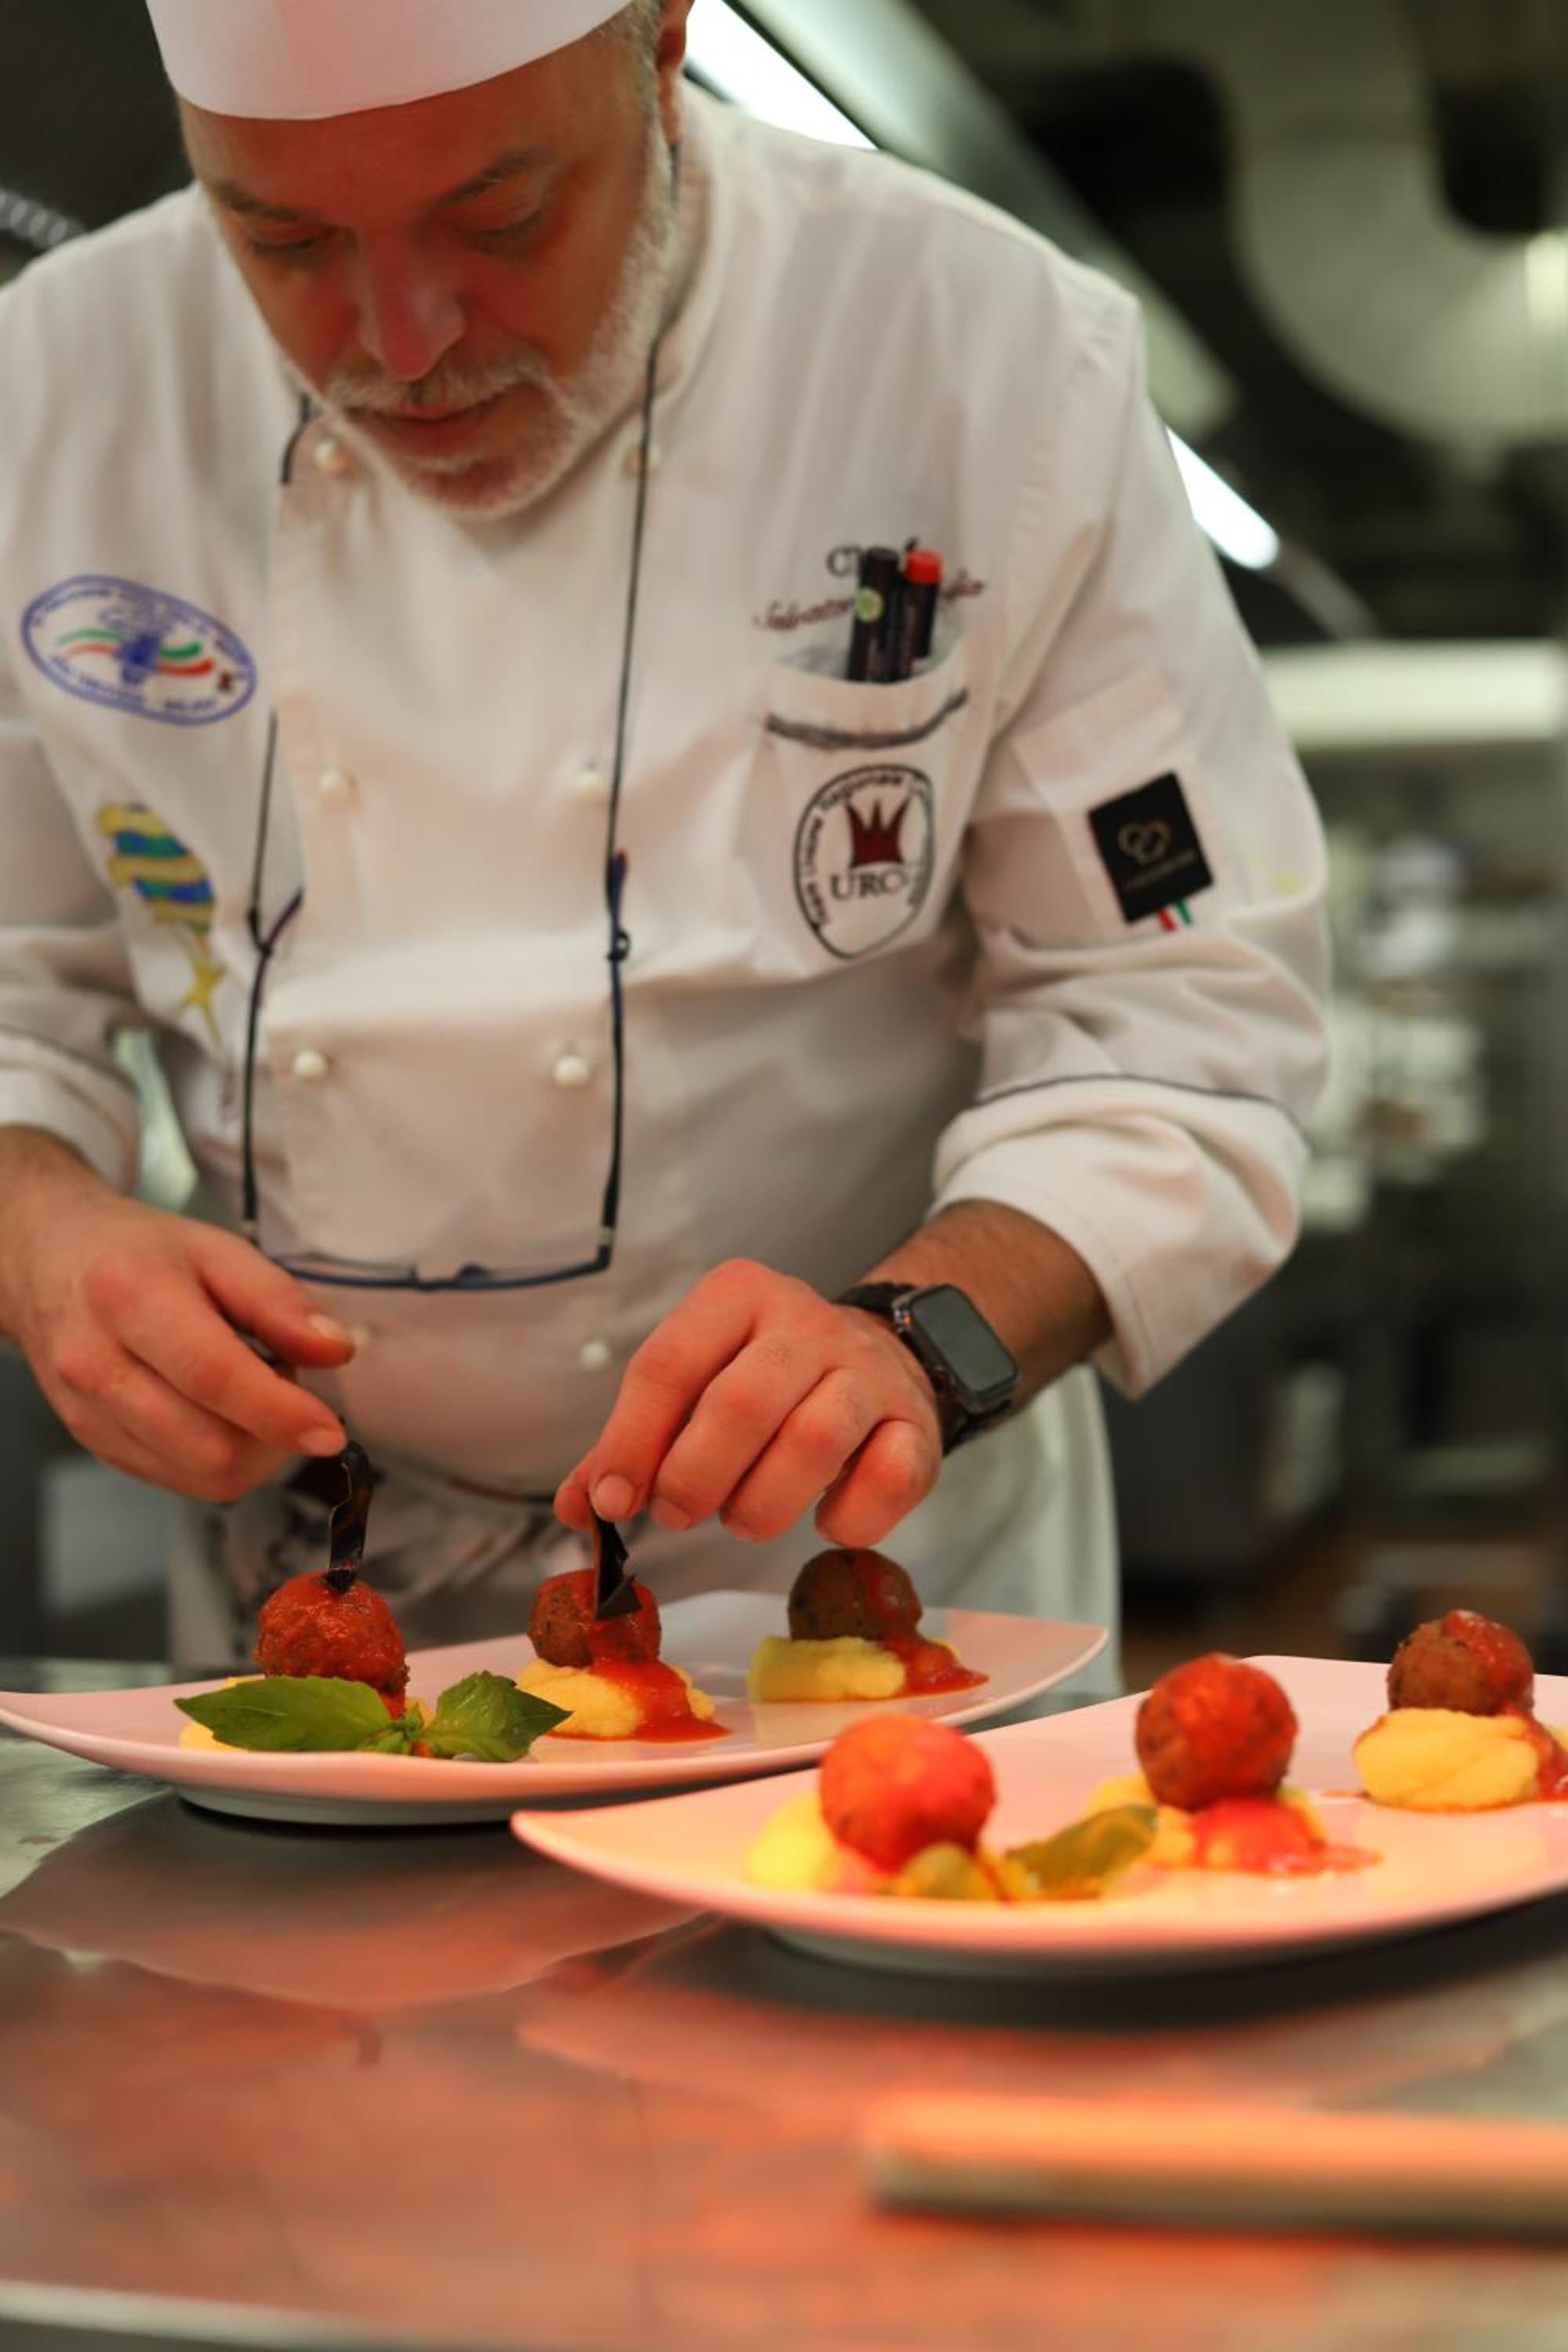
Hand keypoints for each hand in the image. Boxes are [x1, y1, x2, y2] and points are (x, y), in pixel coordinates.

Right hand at [3, 1184, 354, 1501]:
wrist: (45, 1261)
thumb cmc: (137, 1252)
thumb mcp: (217, 1249)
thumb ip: (278, 1300)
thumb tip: (335, 1351)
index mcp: (129, 1297)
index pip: (212, 1376)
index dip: (279, 1413)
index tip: (329, 1431)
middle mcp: (96, 1362)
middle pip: (207, 1444)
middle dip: (273, 1436)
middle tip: (283, 1383)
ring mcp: (86, 1411)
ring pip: (197, 1474)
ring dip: (251, 1453)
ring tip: (250, 1396)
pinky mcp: (90, 1441)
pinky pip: (176, 1479)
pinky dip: (218, 1460)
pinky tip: (217, 1414)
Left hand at [555, 1259, 942, 1548]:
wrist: (882, 1354)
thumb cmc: (765, 1379)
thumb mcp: (694, 1385)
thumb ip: (633, 1442)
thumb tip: (579, 1510)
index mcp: (736, 1296)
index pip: (667, 1365)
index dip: (630, 1442)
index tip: (612, 1501)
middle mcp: (805, 1322)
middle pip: (741, 1403)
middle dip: (695, 1476)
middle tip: (678, 1512)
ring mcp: (867, 1370)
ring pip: (815, 1439)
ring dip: (762, 1503)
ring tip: (742, 1516)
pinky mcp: (916, 1423)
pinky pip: (888, 1477)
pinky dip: (848, 1517)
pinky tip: (823, 1520)